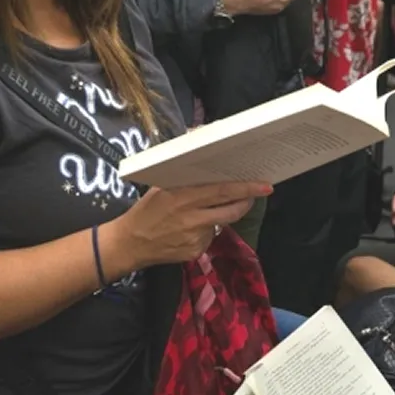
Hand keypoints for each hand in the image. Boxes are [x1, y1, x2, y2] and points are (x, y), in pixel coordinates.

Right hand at [118, 181, 272, 265]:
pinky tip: (194, 228)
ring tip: (224, 204)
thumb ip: (183, 174)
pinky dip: (209, 229)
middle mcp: (190, 218)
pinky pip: (210, 237)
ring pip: (222, 223)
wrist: (129, 244)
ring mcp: (194, 238)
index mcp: (181, 197)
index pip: (220, 191)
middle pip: (229, 210)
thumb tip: (198, 142)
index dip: (244, 188)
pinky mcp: (195, 252)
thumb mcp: (160, 187)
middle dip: (248, 200)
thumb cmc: (146, 209)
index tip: (264, 184)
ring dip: (228, 213)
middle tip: (262, 191)